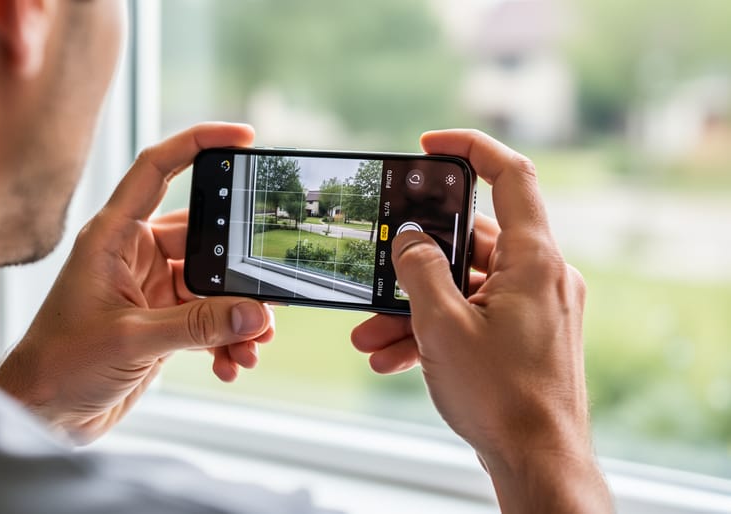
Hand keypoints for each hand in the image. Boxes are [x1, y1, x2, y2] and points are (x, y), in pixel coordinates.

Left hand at [0, 123, 273, 443]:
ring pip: (213, 287)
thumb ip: (197, 326)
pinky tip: (231, 363)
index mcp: (114, 236)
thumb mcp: (132, 340)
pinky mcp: (161, 324)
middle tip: (268, 295)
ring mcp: (151, 290)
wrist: (43, 413)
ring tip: (253, 343)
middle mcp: (134, 256)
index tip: (244, 137)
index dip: (198, 143)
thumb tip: (256, 313)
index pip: (157, 169)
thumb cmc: (59, 364)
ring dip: (237, 316)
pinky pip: (207, 320)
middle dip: (240, 271)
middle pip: (205, 240)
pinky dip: (224, 340)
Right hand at [351, 130, 611, 511]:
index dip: (471, 148)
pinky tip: (393, 357)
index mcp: (533, 260)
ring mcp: (535, 308)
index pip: (512, 176)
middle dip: (414, 263)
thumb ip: (420, 270)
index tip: (429, 145)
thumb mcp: (442, 326)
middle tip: (375, 271)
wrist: (537, 462)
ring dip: (414, 307)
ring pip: (465, 287)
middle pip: (471, 242)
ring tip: (370, 336)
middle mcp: (541, 276)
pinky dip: (436, 329)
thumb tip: (409, 238)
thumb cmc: (501, 396)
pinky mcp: (525, 335)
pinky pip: (474, 316)